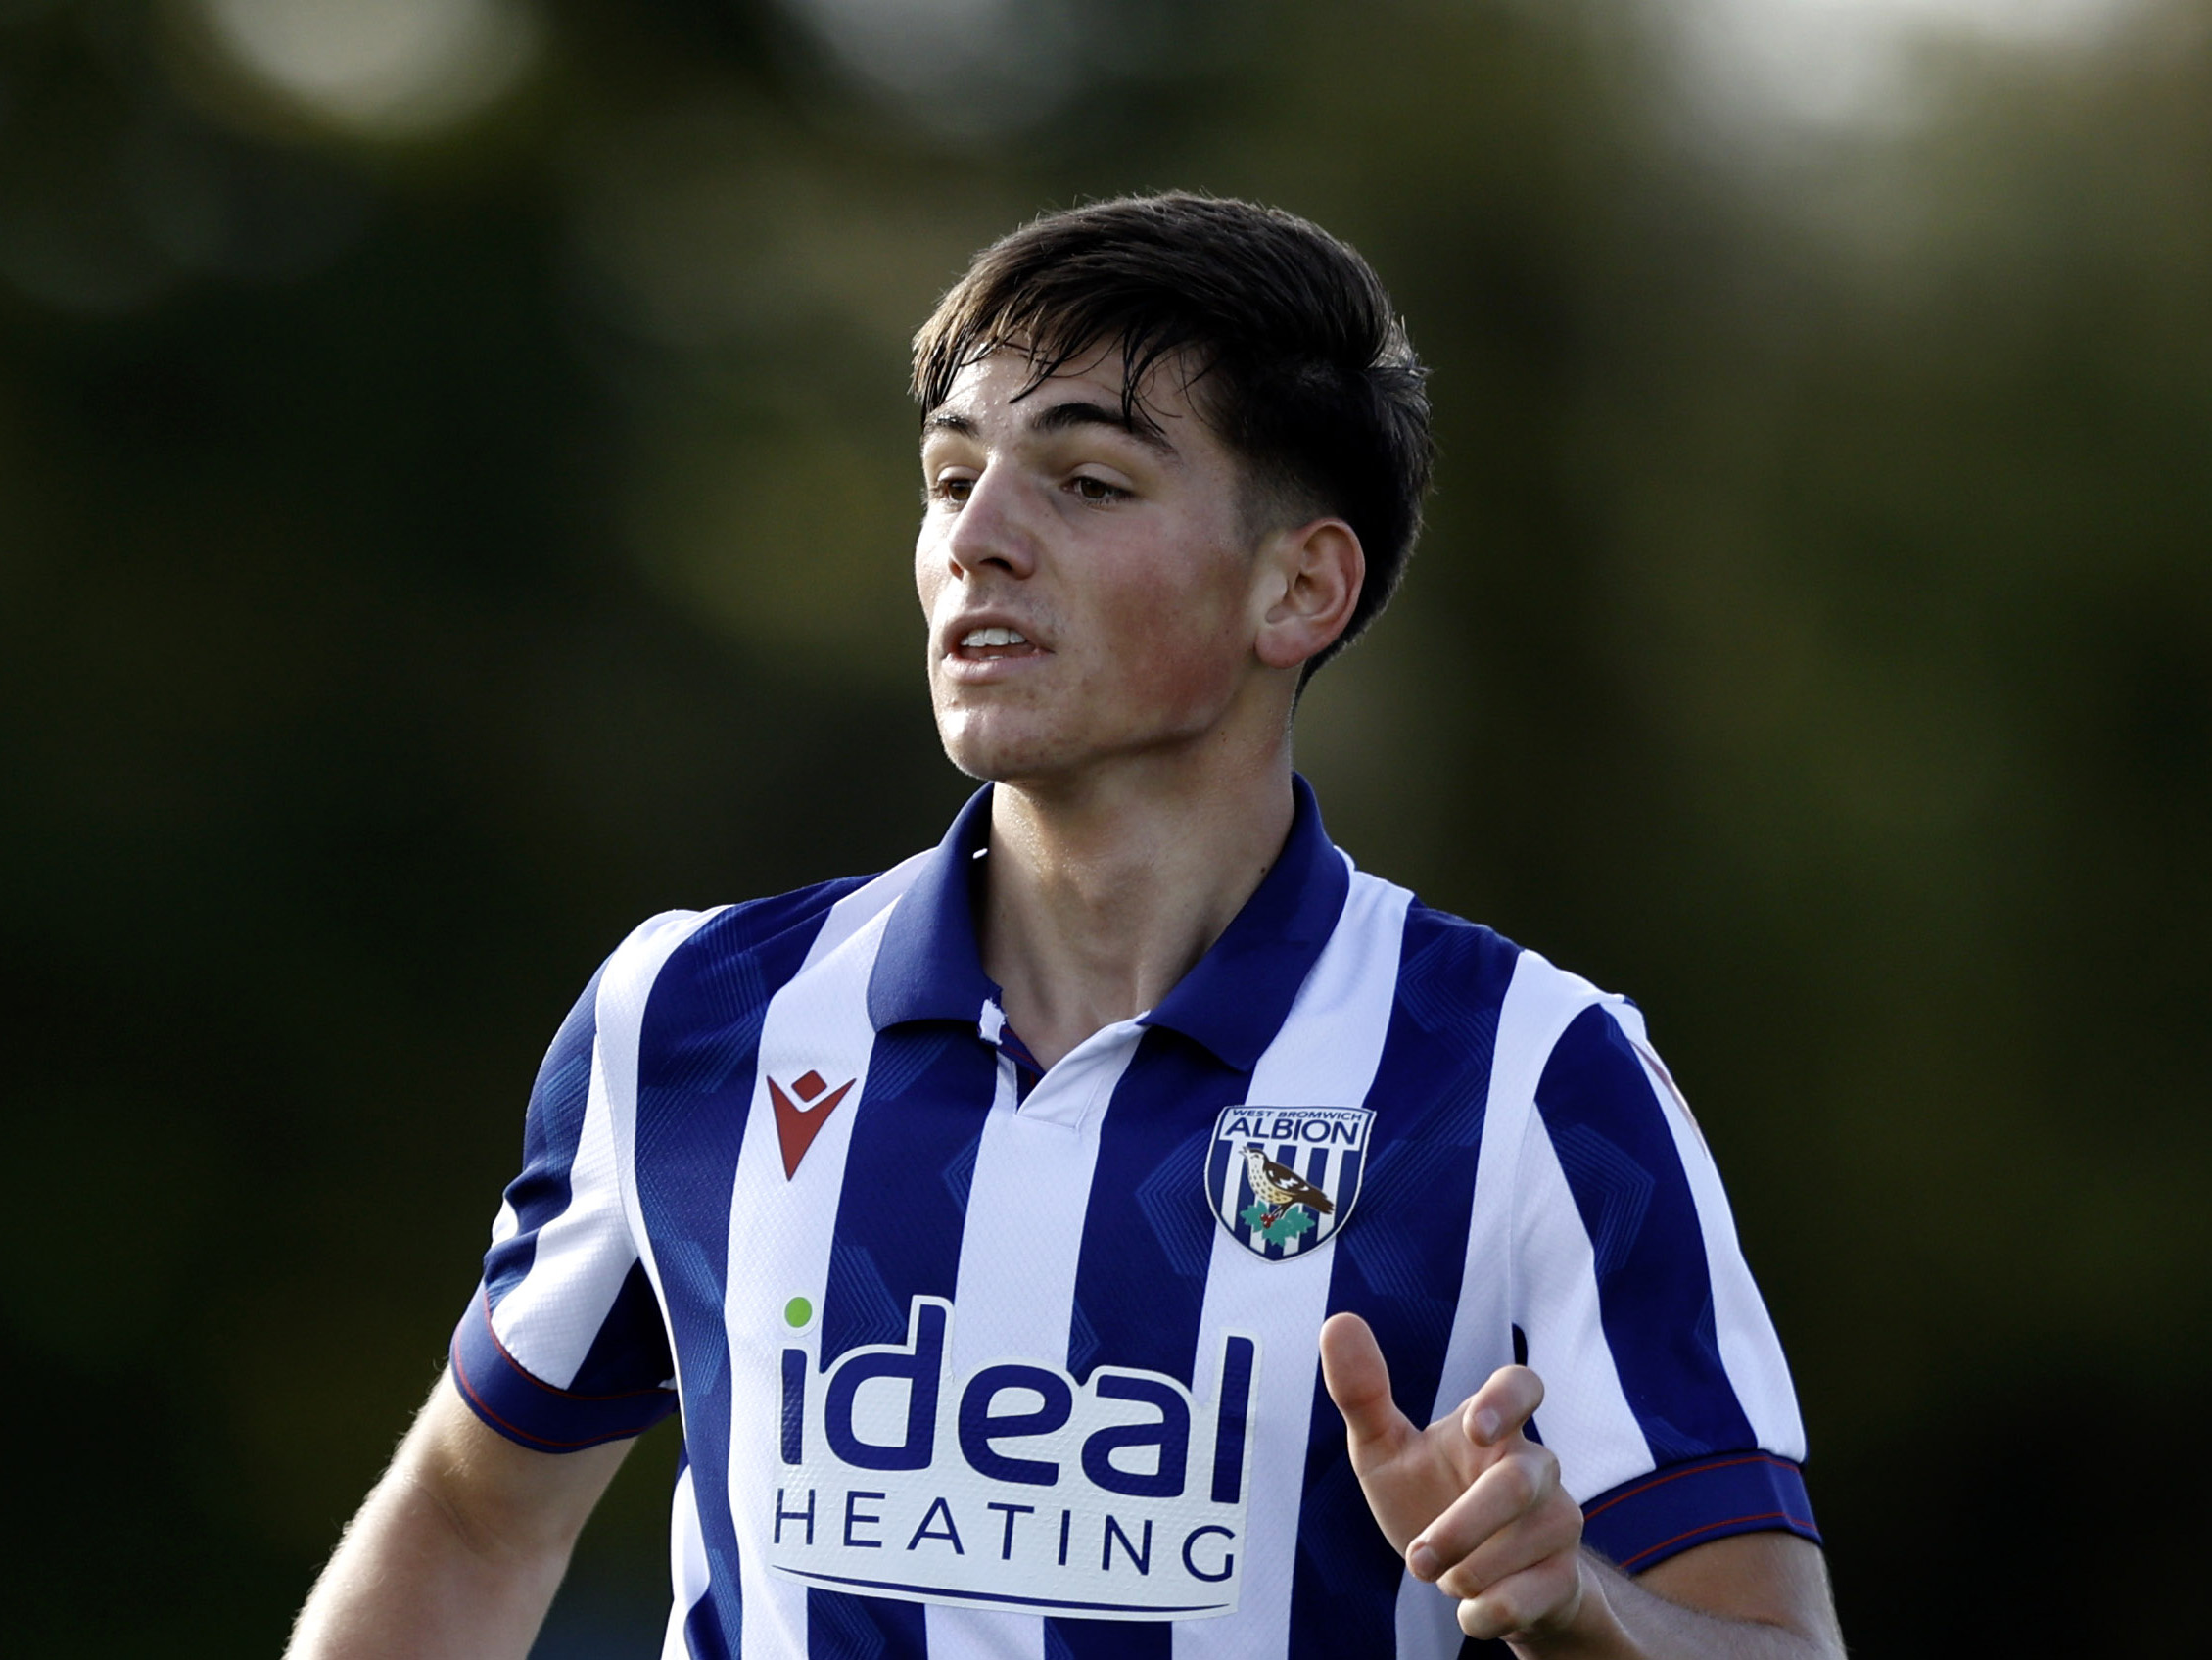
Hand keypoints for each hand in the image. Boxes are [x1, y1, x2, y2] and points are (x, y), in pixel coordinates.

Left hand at [1320, 1312, 1590, 1646]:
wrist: (1475, 1579)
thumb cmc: (1428, 1497)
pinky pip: (1531, 1597)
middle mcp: (1535, 1468)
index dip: (1507, 1400)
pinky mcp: (1565, 1576)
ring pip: (1524, 1545)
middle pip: (1518, 1483)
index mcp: (1493, 1428)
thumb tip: (1338, 1322)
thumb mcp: (1385, 1451)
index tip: (1475, 1427)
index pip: (1522, 1386)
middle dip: (1462, 1526)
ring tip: (1441, 1577)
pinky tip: (1468, 1608)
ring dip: (1467, 1573)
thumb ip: (1363, 1394)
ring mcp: (1557, 1521)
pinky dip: (1486, 1611)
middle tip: (1416, 1560)